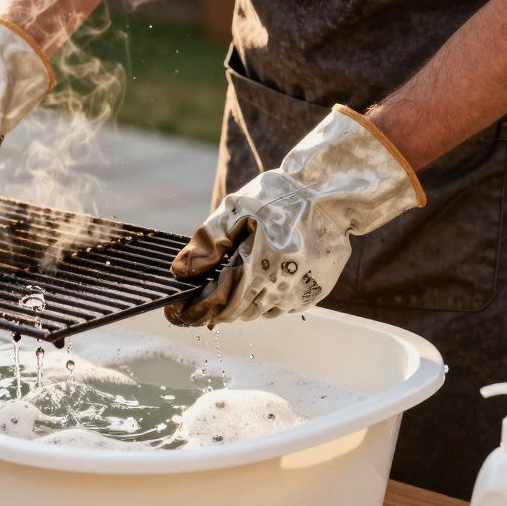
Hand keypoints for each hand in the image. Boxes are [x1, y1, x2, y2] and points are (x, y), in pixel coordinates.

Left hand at [166, 105, 424, 325]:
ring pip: (266, 313)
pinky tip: (263, 287)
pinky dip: (271, 302)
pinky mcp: (319, 289)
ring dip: (246, 307)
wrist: (328, 192)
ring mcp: (303, 289)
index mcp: (260, 265)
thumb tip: (179, 273)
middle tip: (206, 303)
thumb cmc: (277, 196)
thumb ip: (207, 244)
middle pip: (243, 312)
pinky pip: (288, 307)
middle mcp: (283, 284)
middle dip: (221, 309)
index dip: (203, 310)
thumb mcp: (234, 211)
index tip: (185, 313)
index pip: (225, 303)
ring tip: (234, 293)